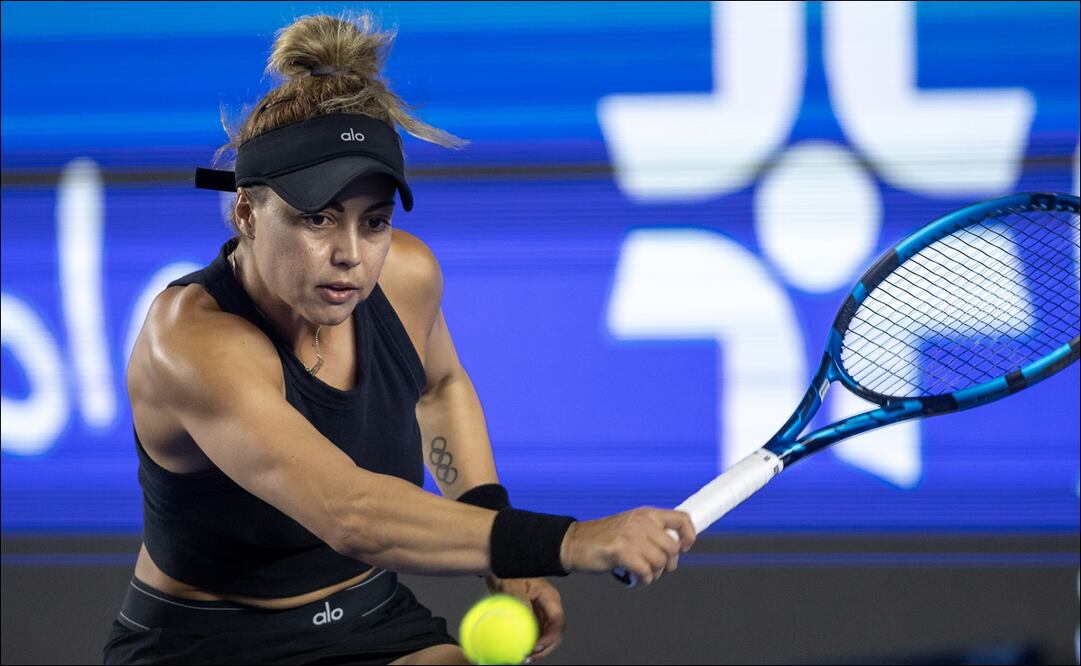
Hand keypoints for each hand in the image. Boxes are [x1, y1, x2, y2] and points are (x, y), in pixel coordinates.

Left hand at [483, 575, 563, 661]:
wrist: (497, 567)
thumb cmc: (507, 572)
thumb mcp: (513, 587)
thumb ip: (521, 604)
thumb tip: (526, 622)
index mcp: (549, 597)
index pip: (558, 622)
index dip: (550, 638)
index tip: (536, 647)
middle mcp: (547, 606)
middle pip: (554, 632)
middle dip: (544, 648)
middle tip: (529, 656)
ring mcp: (539, 612)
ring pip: (545, 635)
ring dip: (537, 648)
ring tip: (523, 656)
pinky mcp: (530, 616)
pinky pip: (533, 633)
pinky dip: (528, 642)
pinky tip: (519, 649)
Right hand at [559, 508, 694, 584]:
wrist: (574, 542)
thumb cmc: (603, 539)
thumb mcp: (631, 527)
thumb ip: (651, 532)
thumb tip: (675, 547)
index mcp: (646, 514)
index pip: (681, 519)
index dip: (689, 536)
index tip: (684, 548)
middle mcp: (641, 521)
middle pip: (673, 548)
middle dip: (667, 565)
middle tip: (655, 569)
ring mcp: (631, 535)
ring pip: (660, 562)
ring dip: (653, 575)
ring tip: (640, 573)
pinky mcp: (621, 550)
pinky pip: (646, 572)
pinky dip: (643, 580)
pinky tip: (633, 578)